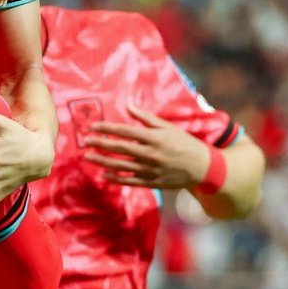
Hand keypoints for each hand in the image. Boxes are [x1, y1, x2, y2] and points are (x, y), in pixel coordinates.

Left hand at [84, 107, 210, 188]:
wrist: (202, 167)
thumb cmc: (183, 143)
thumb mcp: (167, 127)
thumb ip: (146, 118)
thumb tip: (128, 106)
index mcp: (154, 137)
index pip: (125, 131)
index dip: (107, 128)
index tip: (93, 126)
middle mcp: (150, 154)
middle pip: (119, 148)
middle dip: (100, 144)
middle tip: (86, 141)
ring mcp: (150, 170)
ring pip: (121, 166)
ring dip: (102, 161)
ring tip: (88, 157)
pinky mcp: (152, 182)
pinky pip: (130, 181)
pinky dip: (116, 178)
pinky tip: (104, 174)